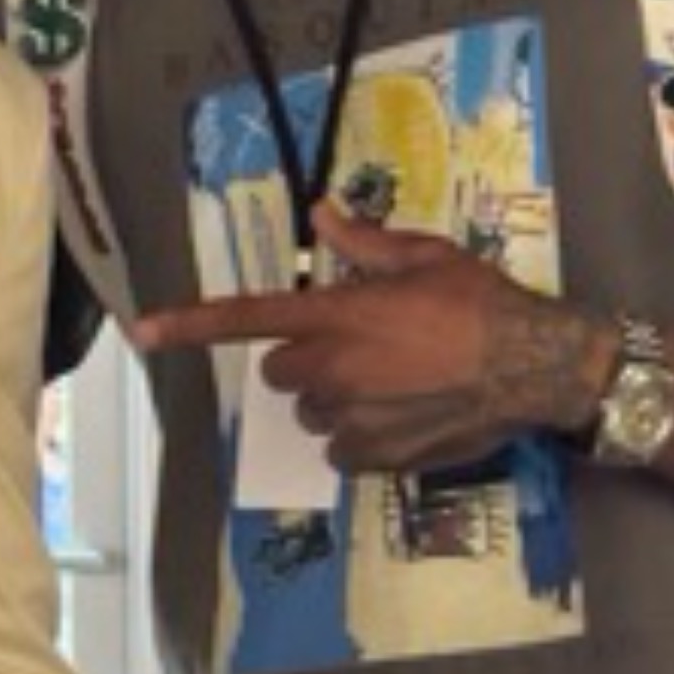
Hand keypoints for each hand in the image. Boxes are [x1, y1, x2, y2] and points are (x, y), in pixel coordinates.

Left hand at [134, 199, 587, 471]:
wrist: (531, 366)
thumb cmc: (479, 302)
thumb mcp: (425, 256)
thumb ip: (363, 242)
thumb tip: (322, 213)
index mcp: (337, 315)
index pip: (247, 318)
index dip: (189, 324)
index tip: (142, 331)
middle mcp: (332, 371)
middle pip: (281, 371)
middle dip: (308, 358)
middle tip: (359, 342)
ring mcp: (350, 421)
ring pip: (313, 412)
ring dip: (336, 398)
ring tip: (393, 380)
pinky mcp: (375, 459)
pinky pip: (341, 450)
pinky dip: (361, 436)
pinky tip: (404, 414)